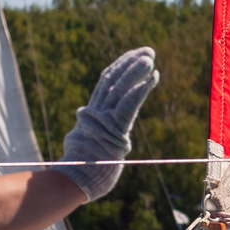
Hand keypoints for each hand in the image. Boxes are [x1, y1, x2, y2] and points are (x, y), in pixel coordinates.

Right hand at [54, 47, 158, 201]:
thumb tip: (81, 122)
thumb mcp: (86, 142)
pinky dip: (141, 89)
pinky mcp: (114, 128)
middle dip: (131, 63)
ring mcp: (104, 119)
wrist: (76, 180)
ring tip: (150, 58)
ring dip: (136, 71)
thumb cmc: (83, 166)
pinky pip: (129, 105)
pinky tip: (153, 76)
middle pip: (114, 80)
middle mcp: (96, 112)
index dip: (120, 66)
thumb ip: (88, 129)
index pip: (106, 83)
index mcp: (91, 113)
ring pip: (120, 88)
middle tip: (148, 50)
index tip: (133, 55)